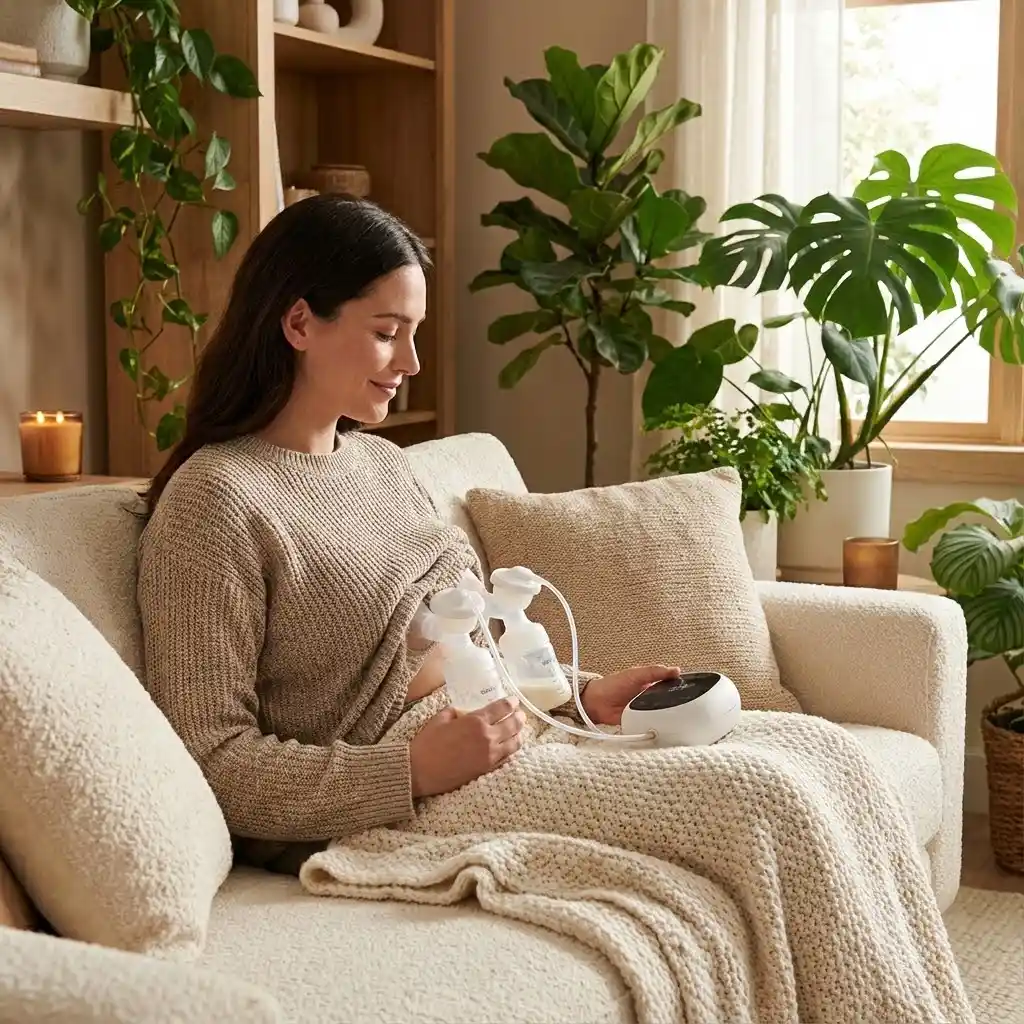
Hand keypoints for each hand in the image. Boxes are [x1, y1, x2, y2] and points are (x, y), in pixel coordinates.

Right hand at [409, 697, 526, 797]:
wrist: (419, 772)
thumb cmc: (426, 743)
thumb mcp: (440, 718)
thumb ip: (457, 711)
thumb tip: (465, 711)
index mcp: (475, 720)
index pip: (502, 708)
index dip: (511, 702)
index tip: (514, 700)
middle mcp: (487, 736)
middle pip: (513, 724)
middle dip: (519, 717)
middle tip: (521, 714)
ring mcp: (489, 755)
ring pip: (514, 743)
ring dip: (519, 734)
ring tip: (519, 730)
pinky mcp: (487, 769)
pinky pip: (507, 758)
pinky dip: (512, 751)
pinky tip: (511, 747)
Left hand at [581, 664, 680, 725]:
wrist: (595, 702)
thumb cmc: (613, 684)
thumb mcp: (636, 674)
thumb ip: (655, 672)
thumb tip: (675, 670)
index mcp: (651, 685)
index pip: (671, 687)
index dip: (681, 690)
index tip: (695, 695)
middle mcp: (650, 699)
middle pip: (669, 704)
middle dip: (677, 708)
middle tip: (689, 712)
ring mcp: (645, 712)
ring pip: (661, 716)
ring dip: (667, 719)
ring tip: (680, 723)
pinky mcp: (639, 723)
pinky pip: (651, 726)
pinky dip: (656, 728)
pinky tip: (664, 730)